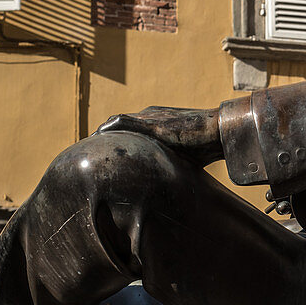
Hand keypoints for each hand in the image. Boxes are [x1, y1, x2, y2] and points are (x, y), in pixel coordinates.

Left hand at [97, 106, 222, 164]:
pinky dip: (106, 131)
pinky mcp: (151, 122)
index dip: (115, 142)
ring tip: (87, 152)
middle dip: (103, 140)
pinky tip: (95, 142)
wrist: (218, 131)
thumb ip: (169, 164)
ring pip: (114, 123)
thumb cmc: (207, 145)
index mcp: (158, 122)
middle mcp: (151, 116)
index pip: (128, 129)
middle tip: (90, 157)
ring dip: (100, 136)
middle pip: (117, 125)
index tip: (103, 157)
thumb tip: (166, 188)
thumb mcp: (183, 157)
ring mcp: (150, 117)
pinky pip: (119, 123)